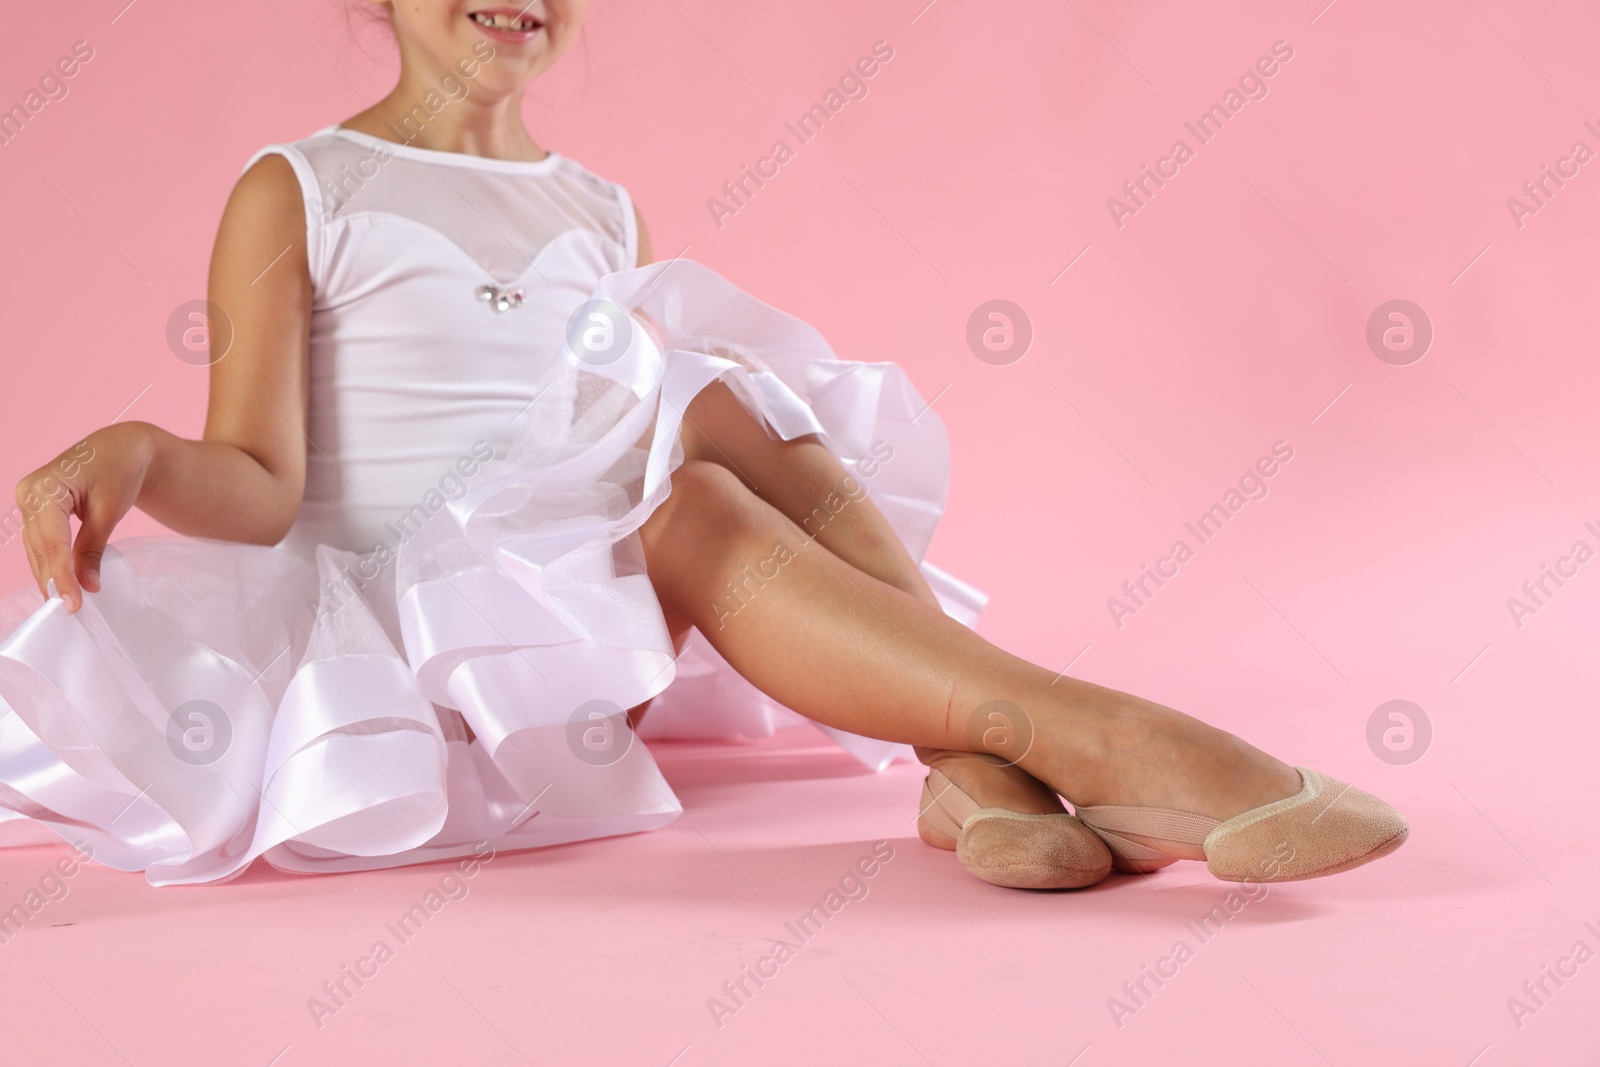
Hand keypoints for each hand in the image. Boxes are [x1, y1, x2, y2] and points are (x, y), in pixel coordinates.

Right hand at [14, 422, 154, 612]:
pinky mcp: (36, 508)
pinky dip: (52, 562)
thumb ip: (93, 549)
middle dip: (54, 580)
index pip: (51, 543)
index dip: (60, 576)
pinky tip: (60, 584)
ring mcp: (28, 500)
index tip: (72, 604)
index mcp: (44, 489)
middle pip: (40, 548)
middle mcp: (28, 493)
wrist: (123, 447)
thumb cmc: (120, 469)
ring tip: (67, 604)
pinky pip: (42, 541)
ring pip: (38, 548)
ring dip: (50, 575)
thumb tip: (87, 586)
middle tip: (71, 611)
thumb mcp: (110, 511)